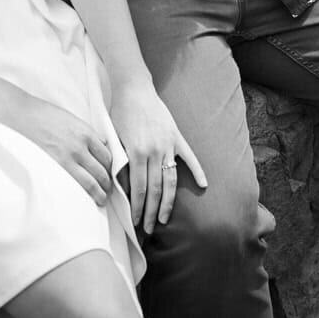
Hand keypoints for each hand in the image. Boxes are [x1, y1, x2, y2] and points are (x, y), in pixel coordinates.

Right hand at [13, 97, 115, 206]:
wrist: (20, 116)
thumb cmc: (42, 115)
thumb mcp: (70, 119)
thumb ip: (85, 133)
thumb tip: (99, 146)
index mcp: (85, 132)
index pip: (107, 156)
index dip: (109, 167)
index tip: (108, 172)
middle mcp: (80, 147)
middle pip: (102, 171)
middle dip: (106, 183)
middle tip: (107, 189)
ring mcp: (67, 160)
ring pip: (92, 183)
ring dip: (99, 193)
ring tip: (100, 198)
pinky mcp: (54, 170)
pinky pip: (75, 186)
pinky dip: (83, 194)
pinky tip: (85, 198)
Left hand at [108, 80, 206, 233]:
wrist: (134, 89)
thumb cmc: (121, 113)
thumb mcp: (114, 138)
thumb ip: (120, 162)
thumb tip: (122, 188)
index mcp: (137, 152)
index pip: (139, 188)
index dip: (138, 208)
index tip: (136, 221)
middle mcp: (154, 151)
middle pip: (155, 189)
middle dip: (152, 211)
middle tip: (150, 228)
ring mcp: (168, 144)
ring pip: (170, 179)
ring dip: (168, 201)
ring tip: (165, 218)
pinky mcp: (176, 137)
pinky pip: (189, 157)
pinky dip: (197, 171)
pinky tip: (203, 186)